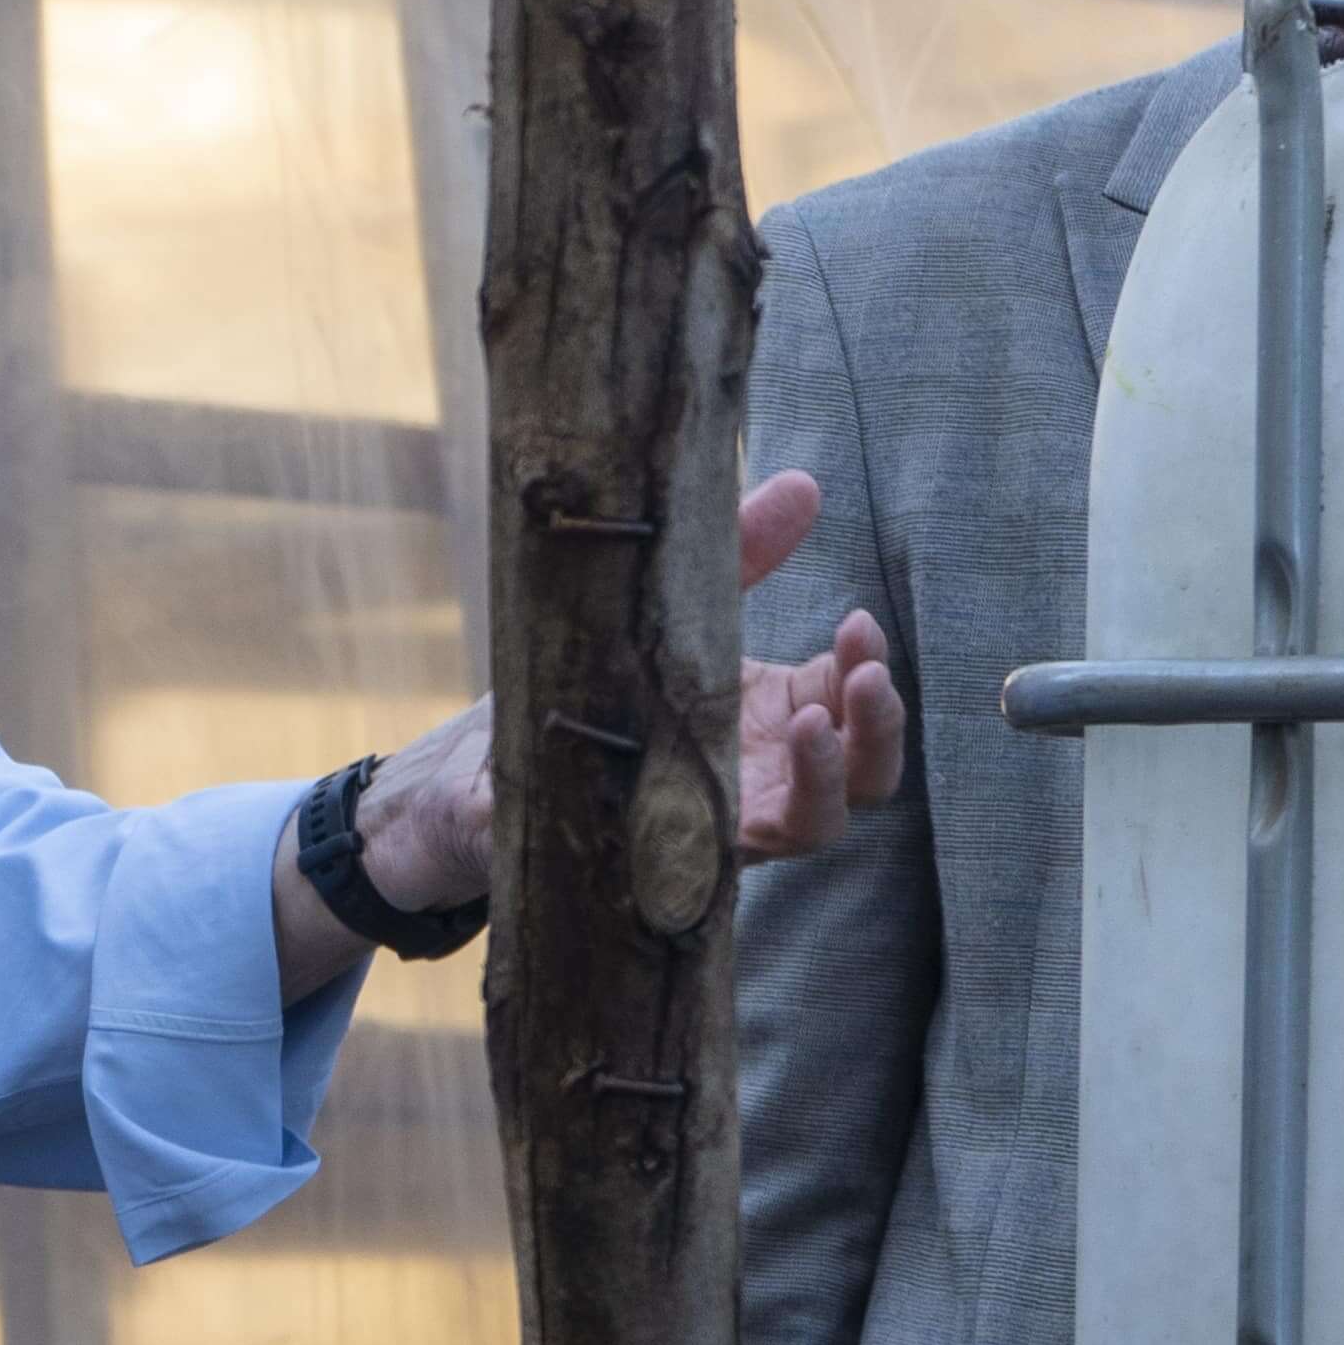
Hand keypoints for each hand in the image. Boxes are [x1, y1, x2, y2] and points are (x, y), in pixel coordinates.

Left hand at [286, 471, 912, 984]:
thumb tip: (805, 483)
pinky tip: (718, 786)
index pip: (848, 704)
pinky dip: (731, 827)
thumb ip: (734, 554)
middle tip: (864, 674)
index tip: (857, 624)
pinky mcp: (650, 859)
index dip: (867, 670)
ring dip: (827, 779)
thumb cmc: (575, 690)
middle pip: (863, 779)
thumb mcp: (656, 611)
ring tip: (811, 722)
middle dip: (877, 730)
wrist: (467, 782)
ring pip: (811, 826)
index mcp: (759, 719)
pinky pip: (715, 860)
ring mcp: (710, 824)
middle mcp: (751, 779)